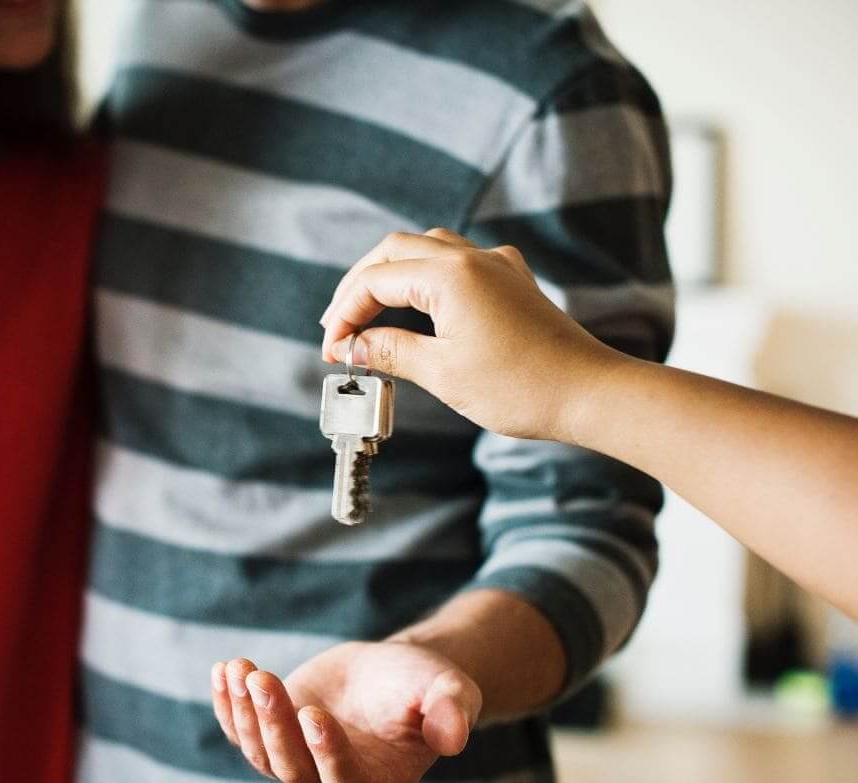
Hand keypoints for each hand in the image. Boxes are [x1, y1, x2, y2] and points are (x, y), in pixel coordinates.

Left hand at [211, 641, 480, 782]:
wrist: (393, 672)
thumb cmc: (426, 685)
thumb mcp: (449, 690)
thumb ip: (452, 711)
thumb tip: (454, 736)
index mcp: (379, 780)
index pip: (344, 780)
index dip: (325, 751)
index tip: (312, 712)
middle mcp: (333, 780)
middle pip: (292, 767)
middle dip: (273, 724)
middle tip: (262, 678)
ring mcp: (299, 759)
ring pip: (261, 751)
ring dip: (244, 712)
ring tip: (239, 669)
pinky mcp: (275, 734)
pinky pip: (241, 730)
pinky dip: (228, 704)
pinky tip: (223, 670)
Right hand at [318, 228, 621, 442]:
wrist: (591, 393)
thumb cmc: (522, 387)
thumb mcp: (443, 373)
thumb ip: (391, 351)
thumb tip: (354, 346)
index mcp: (450, 275)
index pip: (375, 281)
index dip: (345, 314)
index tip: (332, 351)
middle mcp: (473, 258)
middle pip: (394, 250)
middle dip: (359, 286)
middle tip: (338, 327)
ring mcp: (497, 266)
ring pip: (425, 249)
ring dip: (391, 275)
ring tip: (369, 313)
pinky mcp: (512, 282)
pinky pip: (458, 261)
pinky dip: (425, 277)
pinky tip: (420, 304)